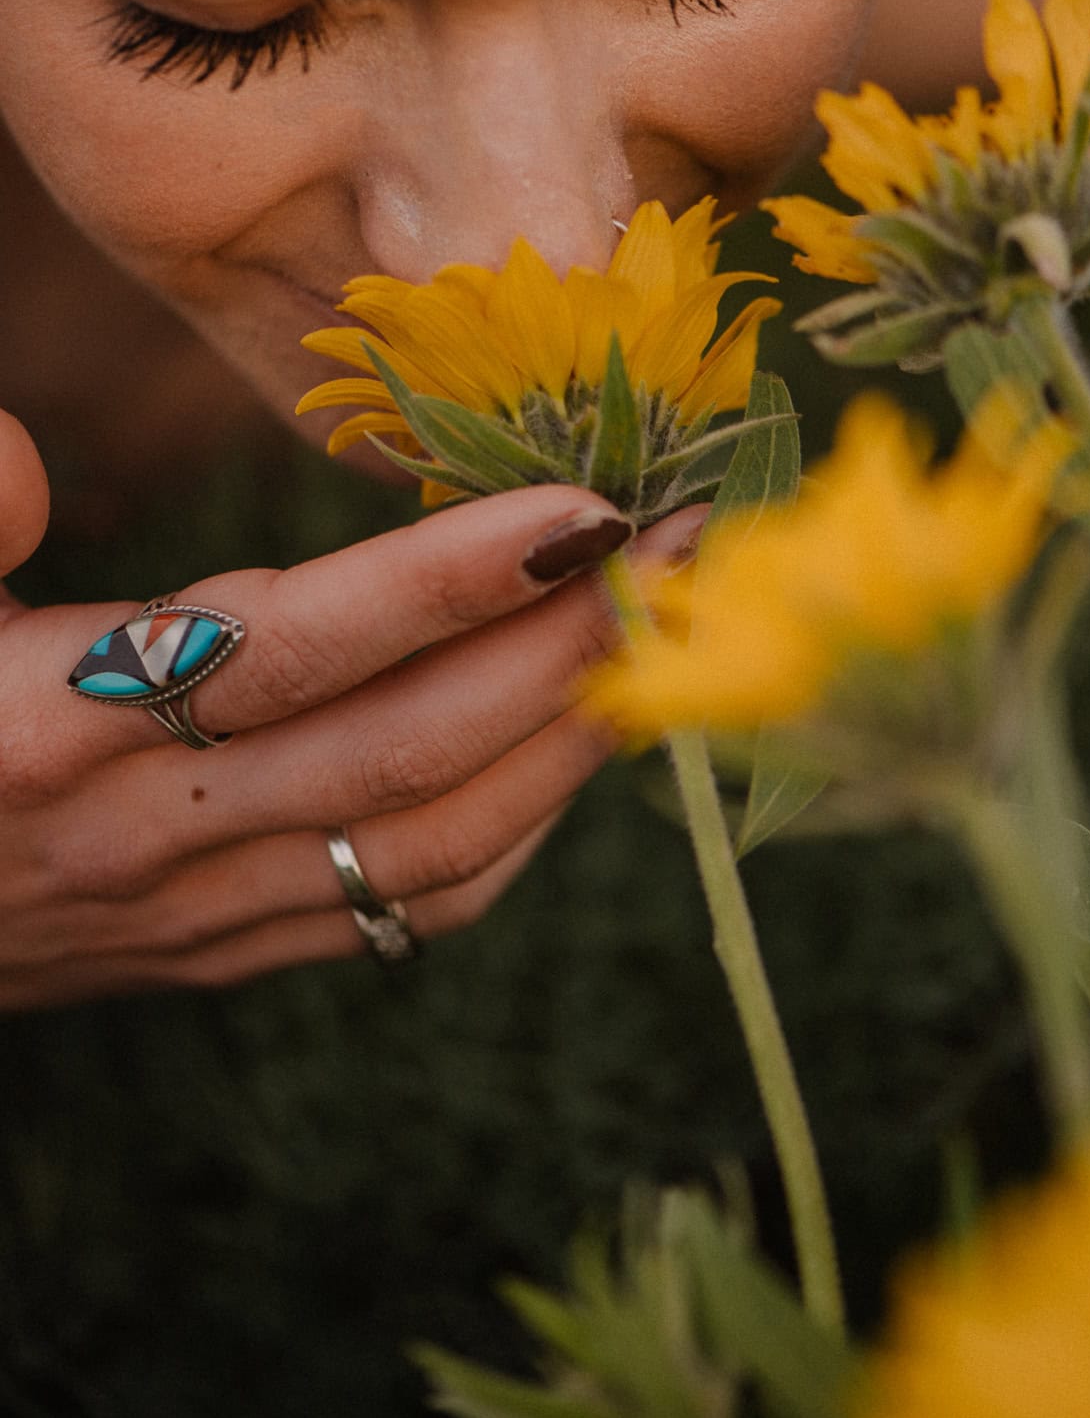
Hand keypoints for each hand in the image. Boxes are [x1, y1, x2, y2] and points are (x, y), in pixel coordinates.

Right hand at [0, 406, 700, 1008]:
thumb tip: (26, 461)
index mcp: (49, 724)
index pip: (291, 650)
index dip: (448, 581)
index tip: (590, 506)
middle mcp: (145, 832)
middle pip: (406, 748)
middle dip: (569, 643)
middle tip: (694, 540)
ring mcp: (192, 912)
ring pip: (431, 844)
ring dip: (569, 739)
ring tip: (668, 628)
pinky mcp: (218, 956)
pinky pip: (407, 908)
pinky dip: (515, 827)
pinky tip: (569, 745)